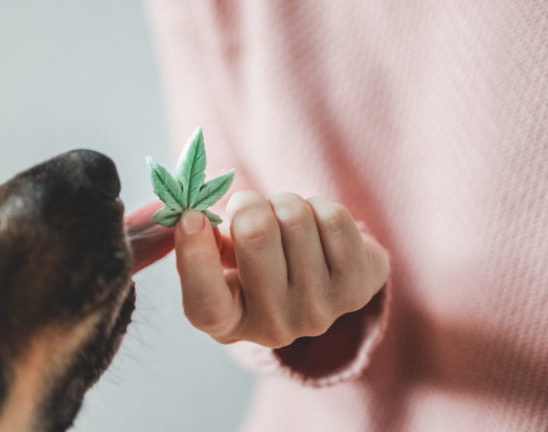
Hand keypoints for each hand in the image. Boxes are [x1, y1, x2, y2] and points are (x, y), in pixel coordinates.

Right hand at [174, 191, 388, 347]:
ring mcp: (319, 312)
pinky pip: (332, 217)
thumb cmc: (254, 261)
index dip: (195, 257)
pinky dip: (319, 207)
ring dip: (285, 203)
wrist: (320, 278)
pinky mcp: (357, 287)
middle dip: (249, 203)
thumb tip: (189, 214)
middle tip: (249, 206)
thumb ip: (195, 240)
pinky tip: (316, 228)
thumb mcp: (218, 259)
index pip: (205, 303)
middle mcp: (273, 328)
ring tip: (284, 221)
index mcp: (227, 323)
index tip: (191, 217)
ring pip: (295, 217)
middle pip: (256, 235)